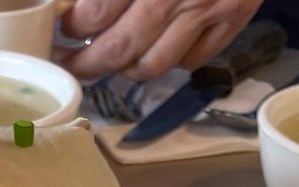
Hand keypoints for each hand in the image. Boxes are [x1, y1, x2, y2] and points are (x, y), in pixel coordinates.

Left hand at [60, 0, 262, 79]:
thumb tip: (78, 4)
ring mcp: (210, 9)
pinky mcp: (235, 17)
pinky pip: (192, 61)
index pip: (94, 15)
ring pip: (155, 65)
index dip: (73, 27)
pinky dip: (171, 60)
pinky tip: (158, 44)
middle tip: (71, 62)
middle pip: (120, 50)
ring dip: (126, 67)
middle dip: (87, 64)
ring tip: (112, 57)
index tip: (63, 28)